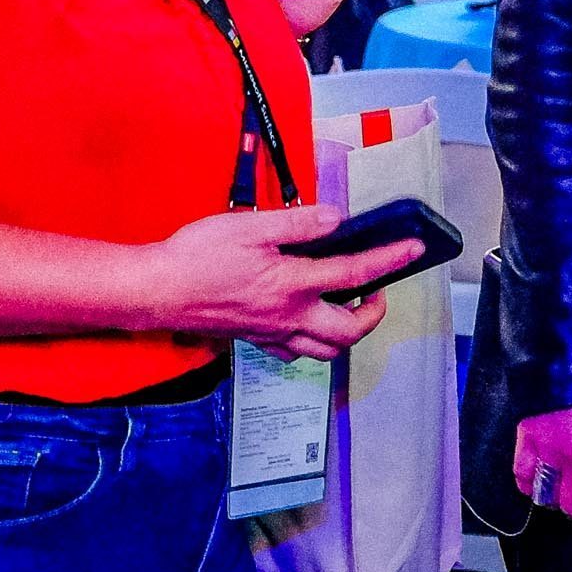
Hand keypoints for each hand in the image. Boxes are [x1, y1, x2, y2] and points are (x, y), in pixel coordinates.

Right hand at [145, 203, 422, 361]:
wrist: (159, 290)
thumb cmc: (197, 257)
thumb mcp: (248, 226)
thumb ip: (295, 223)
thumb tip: (334, 218)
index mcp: (292, 284)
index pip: (354, 274)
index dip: (389, 261)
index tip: (413, 250)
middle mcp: (289, 315)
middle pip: (350, 329)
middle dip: (374, 312)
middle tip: (376, 291)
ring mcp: (272, 332)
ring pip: (327, 349)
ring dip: (348, 332)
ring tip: (349, 309)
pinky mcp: (253, 338)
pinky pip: (295, 353)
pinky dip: (311, 344)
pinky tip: (304, 325)